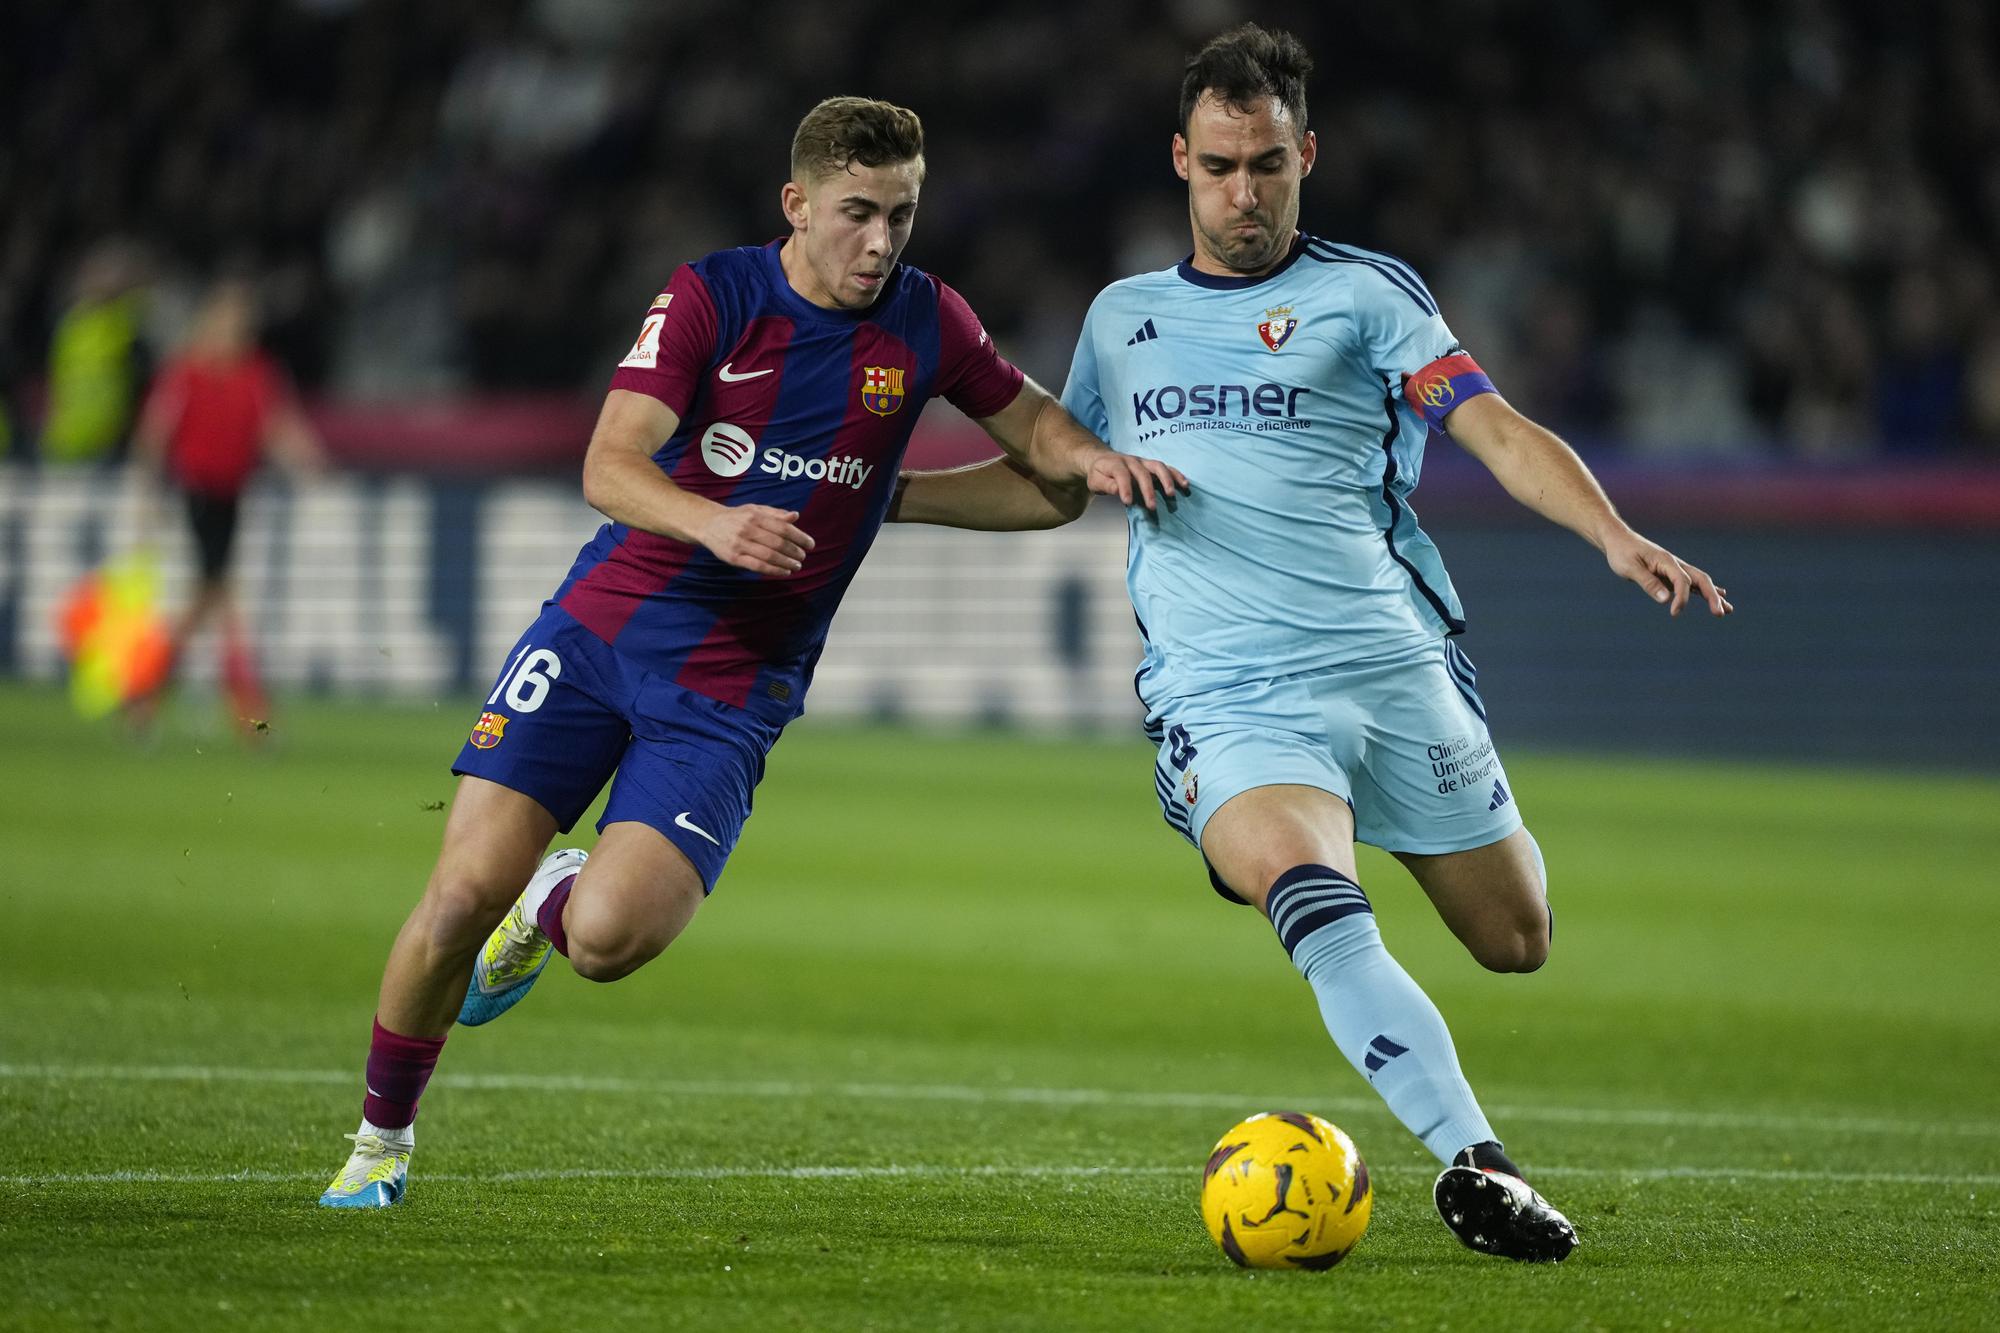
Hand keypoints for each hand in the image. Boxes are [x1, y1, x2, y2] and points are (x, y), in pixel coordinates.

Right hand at [700, 504, 814, 576]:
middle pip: (778, 543)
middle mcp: (748, 529)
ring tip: (797, 566)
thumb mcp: (754, 510)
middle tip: (803, 556)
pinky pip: (757, 566)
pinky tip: (784, 572)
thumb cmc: (736, 517)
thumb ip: (775, 514)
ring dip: (787, 562)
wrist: (708, 524)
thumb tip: (795, 516)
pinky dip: (774, 570)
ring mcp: (740, 544)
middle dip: (794, 551)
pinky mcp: (734, 558)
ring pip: (769, 556)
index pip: (783, 527)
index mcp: (755, 516)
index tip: (810, 544)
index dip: (799, 537)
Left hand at [1085, 451, 1189, 512]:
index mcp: (1115, 464)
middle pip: (1142, 473)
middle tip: (1152, 506)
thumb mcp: (1095, 481)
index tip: (1128, 502)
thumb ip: (1106, 485)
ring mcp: (1143, 462)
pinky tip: (1184, 484)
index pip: (1121, 474)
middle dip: (1148, 490)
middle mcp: (1131, 460)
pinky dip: (1176, 475)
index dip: (1125, 488)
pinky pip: (1166, 467)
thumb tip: (1118, 490)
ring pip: (1157, 466)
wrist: (1103, 459)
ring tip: (1171, 494)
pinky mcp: (1151, 465)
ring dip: (1166, 479)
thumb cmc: (1100, 473)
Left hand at [1603, 527, 1731, 615]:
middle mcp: (1675, 564)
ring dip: (1714, 595)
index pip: (1682, 581)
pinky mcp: (1670, 573)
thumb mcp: (1630, 568)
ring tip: (1728, 610)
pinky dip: (1705, 591)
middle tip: (1721, 613)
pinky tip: (1718, 596)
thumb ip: (1648, 583)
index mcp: (1666, 561)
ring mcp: (1674, 568)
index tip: (1674, 613)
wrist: (1617, 539)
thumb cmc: (1621, 553)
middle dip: (1712, 596)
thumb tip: (1666, 600)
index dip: (1682, 598)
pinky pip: (1692, 584)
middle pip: (1701, 580)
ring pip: (1700, 582)